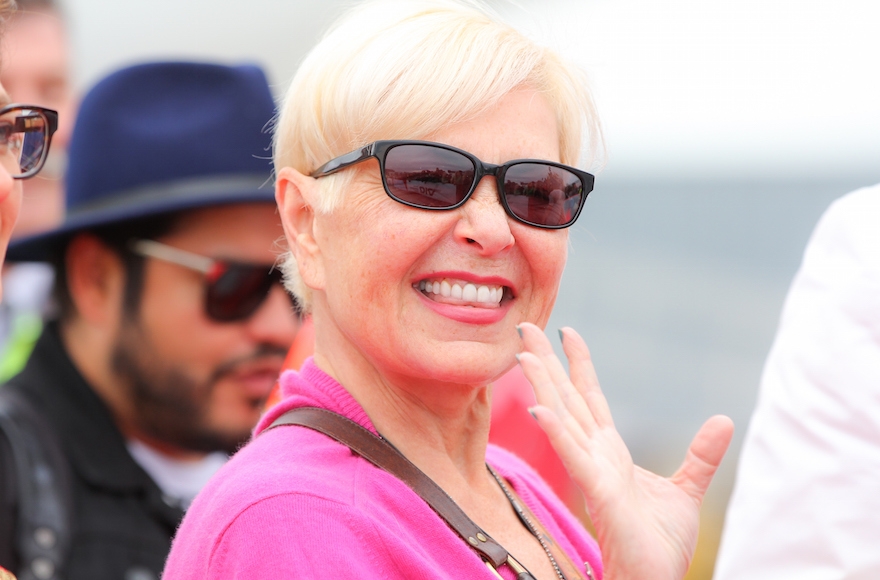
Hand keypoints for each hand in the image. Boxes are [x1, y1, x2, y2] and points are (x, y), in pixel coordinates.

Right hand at [516, 323, 733, 579]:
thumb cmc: (660, 543)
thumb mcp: (687, 489)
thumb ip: (701, 455)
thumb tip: (723, 419)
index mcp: (611, 452)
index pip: (591, 398)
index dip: (578, 365)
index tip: (567, 332)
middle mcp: (595, 456)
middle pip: (566, 399)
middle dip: (545, 363)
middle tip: (525, 326)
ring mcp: (593, 472)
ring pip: (563, 419)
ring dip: (542, 386)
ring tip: (524, 355)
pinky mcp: (600, 492)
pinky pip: (574, 456)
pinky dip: (556, 432)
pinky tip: (541, 408)